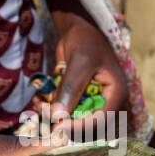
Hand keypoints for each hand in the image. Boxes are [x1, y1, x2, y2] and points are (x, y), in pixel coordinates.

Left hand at [35, 0, 127, 129]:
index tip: (57, 126)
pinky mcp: (79, 99)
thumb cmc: (85, 40)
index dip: (79, 126)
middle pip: (87, 125)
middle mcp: (107, 101)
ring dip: (55, 117)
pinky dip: (52, 109)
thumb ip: (70, 88)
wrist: (77, 29)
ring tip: (39, 106)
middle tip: (43, 118)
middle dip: (65, 123)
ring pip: (74, 120)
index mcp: (116, 94)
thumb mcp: (79, 62)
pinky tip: (38, 101)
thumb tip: (57, 116)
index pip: (100, 120)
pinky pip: (66, 111)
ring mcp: (92, 101)